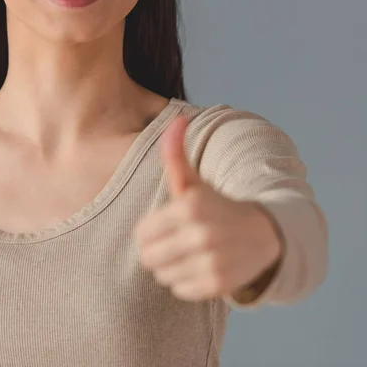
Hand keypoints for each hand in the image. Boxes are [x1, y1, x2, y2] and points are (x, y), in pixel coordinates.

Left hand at [134, 115, 282, 301]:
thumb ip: (175, 152)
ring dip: (171, 266)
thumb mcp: (194, 179)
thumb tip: (178, 118)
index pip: (142, 234)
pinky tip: (201, 266)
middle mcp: (200, 234)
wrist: (265, 232)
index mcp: (189, 206)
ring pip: (162, 276)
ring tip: (189, 253)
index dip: (150, 231)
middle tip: (175, 241)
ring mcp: (211, 261)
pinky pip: (180, 290)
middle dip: (157, 250)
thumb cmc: (216, 204)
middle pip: (148, 258)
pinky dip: (186, 282)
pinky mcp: (219, 284)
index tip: (166, 225)